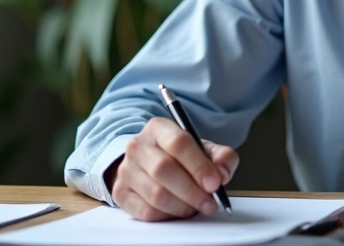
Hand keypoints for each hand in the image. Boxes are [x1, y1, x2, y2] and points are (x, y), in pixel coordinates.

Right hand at [108, 117, 239, 220]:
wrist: (147, 164)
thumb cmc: (180, 157)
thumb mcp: (203, 149)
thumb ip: (221, 157)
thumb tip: (222, 174)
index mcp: (159, 128)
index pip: (179, 143)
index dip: (199, 166)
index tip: (215, 184)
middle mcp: (138, 146)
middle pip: (164, 170)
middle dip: (192, 191)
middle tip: (210, 203)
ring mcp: (126, 170)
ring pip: (156, 194)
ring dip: (182, 206)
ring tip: (195, 207)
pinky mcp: (121, 192)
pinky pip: (146, 211)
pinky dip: (167, 216)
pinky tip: (177, 210)